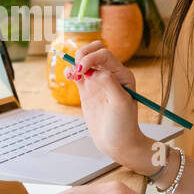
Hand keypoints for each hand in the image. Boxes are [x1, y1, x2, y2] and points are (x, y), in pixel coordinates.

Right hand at [67, 42, 151, 172]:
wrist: (117, 143)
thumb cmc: (124, 125)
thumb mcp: (121, 103)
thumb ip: (110, 83)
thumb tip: (95, 71)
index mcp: (122, 74)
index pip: (105, 55)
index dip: (91, 58)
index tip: (81, 70)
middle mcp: (110, 74)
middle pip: (94, 51)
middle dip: (83, 55)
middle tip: (77, 69)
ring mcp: (98, 81)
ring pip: (84, 60)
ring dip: (75, 61)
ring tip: (72, 74)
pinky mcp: (87, 90)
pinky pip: (77, 73)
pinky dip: (70, 71)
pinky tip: (69, 76)